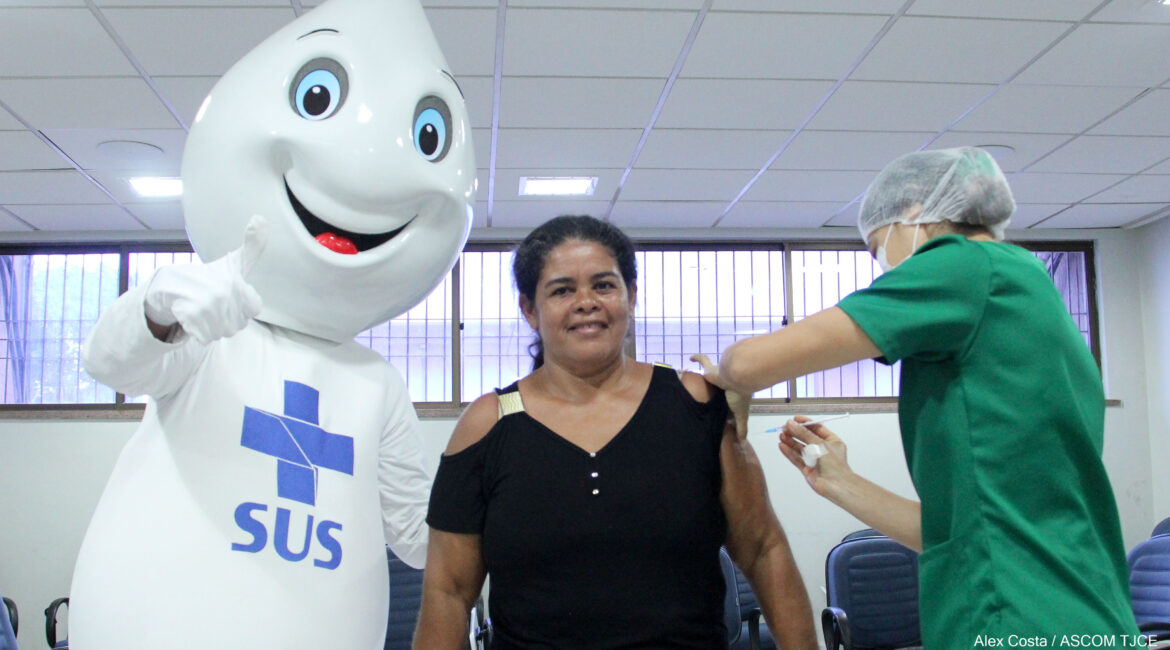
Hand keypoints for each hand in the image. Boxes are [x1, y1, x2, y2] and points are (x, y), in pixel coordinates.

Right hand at [144, 215, 267, 343]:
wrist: (170, 285)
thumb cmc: (210, 275)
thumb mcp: (234, 261)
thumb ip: (252, 245)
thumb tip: (261, 218)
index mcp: (236, 282)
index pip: (254, 307)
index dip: (243, 303)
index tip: (228, 290)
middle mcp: (223, 294)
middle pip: (238, 323)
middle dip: (227, 316)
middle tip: (213, 300)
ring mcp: (207, 307)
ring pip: (223, 332)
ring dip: (214, 325)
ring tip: (204, 308)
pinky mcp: (191, 320)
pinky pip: (206, 338)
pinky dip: (200, 332)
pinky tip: (193, 317)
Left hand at [690, 353, 749, 439]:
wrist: (736, 376)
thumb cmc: (738, 394)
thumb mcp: (740, 414)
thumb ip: (741, 427)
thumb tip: (743, 443)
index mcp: (731, 395)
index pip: (726, 402)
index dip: (723, 406)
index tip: (717, 414)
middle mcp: (723, 385)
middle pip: (716, 389)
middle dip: (712, 392)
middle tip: (703, 401)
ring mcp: (716, 377)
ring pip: (707, 375)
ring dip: (704, 376)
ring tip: (692, 384)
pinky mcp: (710, 369)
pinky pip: (703, 360)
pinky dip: (697, 357)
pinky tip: (689, 358)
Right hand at [778, 417, 851, 498]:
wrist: (836, 486)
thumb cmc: (835, 465)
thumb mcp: (820, 444)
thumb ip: (804, 434)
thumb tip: (792, 424)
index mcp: (832, 441)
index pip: (817, 428)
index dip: (805, 423)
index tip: (794, 419)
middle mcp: (823, 450)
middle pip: (806, 438)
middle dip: (795, 432)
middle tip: (784, 428)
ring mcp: (815, 460)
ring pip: (800, 448)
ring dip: (790, 441)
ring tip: (781, 436)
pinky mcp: (808, 469)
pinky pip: (796, 459)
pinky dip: (789, 452)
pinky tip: (782, 446)